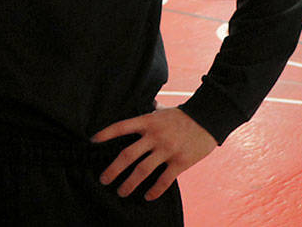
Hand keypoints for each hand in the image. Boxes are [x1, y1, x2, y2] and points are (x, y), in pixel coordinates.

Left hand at [91, 107, 216, 199]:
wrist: (209, 119)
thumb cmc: (183, 114)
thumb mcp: (163, 110)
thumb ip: (151, 110)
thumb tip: (146, 103)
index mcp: (147, 121)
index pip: (121, 127)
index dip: (105, 134)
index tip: (92, 141)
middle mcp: (154, 136)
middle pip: (127, 155)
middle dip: (113, 170)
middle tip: (103, 180)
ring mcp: (167, 150)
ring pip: (143, 170)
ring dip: (129, 184)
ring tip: (121, 192)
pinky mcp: (181, 162)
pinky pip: (165, 180)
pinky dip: (155, 190)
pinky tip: (147, 197)